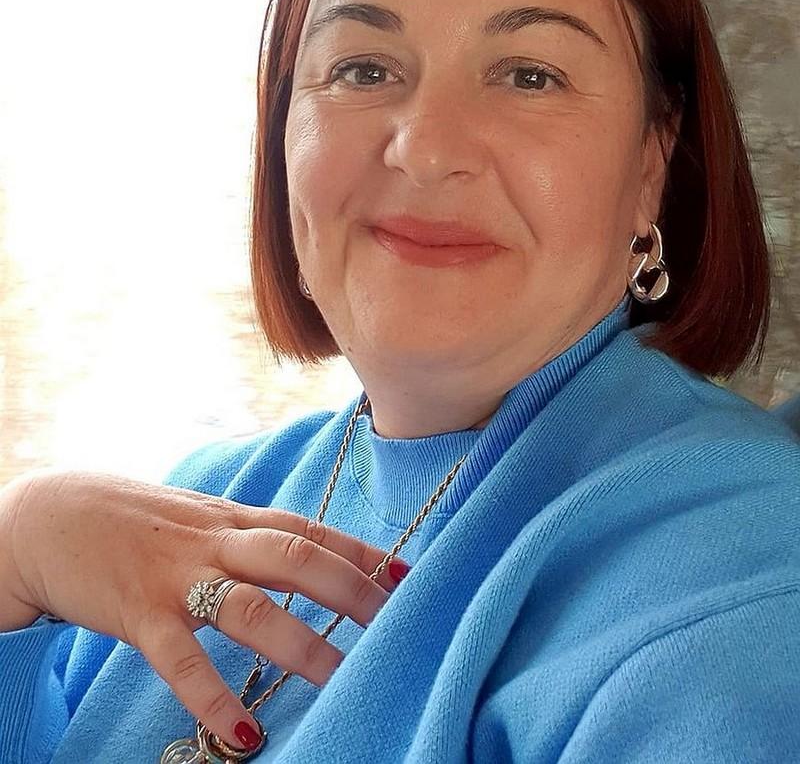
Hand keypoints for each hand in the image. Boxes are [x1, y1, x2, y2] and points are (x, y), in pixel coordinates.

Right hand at [1, 470, 401, 751]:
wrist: (54, 515)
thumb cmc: (139, 521)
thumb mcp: (202, 517)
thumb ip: (249, 536)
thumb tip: (305, 557)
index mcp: (234, 517)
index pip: (310, 530)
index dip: (360, 550)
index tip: (408, 573)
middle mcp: (215, 542)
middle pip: (294, 558)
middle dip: (350, 589)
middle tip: (397, 620)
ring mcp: (179, 577)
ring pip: (250, 606)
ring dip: (300, 644)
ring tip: (341, 680)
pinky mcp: (139, 613)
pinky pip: (181, 659)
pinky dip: (214, 695)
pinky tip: (244, 736)